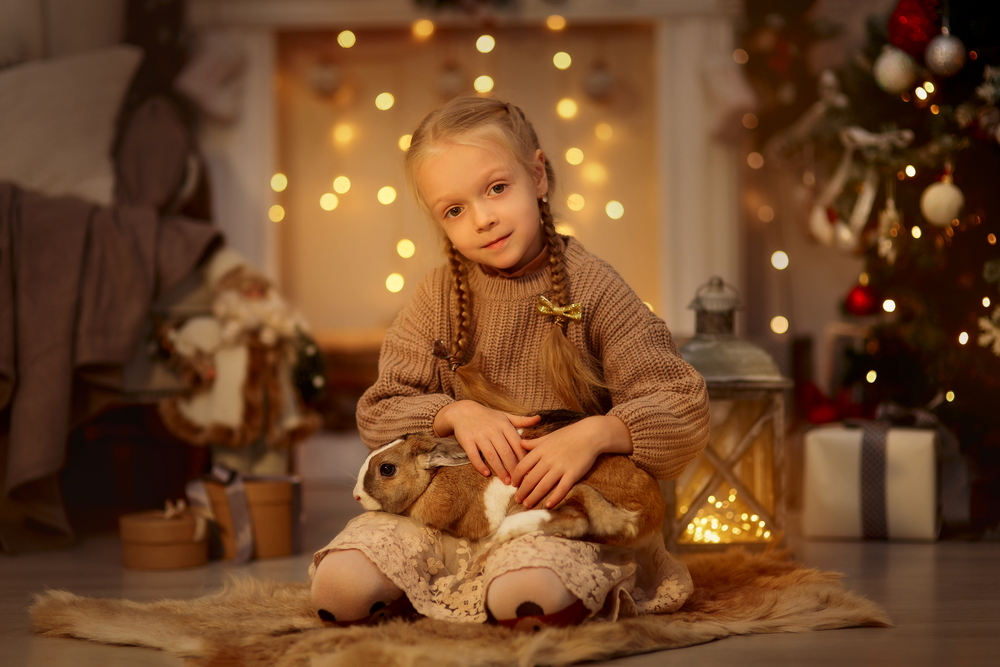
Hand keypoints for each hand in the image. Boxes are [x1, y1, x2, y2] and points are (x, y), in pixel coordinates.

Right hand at [433, 401, 540, 483]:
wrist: (463, 411)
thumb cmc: (488, 416)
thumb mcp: (505, 416)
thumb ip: (521, 420)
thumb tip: (539, 418)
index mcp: (504, 425)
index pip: (517, 444)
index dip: (523, 458)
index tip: (529, 471)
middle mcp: (492, 430)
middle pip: (505, 452)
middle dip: (513, 468)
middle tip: (518, 481)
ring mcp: (479, 435)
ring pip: (491, 455)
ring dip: (500, 470)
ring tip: (506, 482)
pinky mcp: (467, 440)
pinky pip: (474, 455)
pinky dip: (480, 465)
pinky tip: (486, 474)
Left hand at [511, 415, 631, 508]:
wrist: (590, 434)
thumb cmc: (569, 434)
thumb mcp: (549, 436)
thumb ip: (534, 442)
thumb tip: (520, 443)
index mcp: (541, 450)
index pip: (522, 466)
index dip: (516, 477)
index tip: (513, 484)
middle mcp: (548, 460)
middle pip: (530, 479)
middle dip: (522, 491)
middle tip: (517, 500)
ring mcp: (560, 467)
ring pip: (543, 486)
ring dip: (533, 497)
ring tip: (527, 505)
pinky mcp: (573, 474)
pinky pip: (561, 489)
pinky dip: (554, 498)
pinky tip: (548, 505)